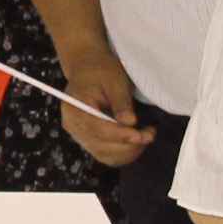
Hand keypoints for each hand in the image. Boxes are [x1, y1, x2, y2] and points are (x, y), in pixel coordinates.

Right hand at [55, 52, 152, 172]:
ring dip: (128, 151)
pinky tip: (135, 143)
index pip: (97, 128)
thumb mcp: (114, 80)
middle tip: (150, 134)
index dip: (121, 135)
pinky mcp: (87, 140)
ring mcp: (78, 134)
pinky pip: (105, 155)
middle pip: (101, 145)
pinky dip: (122, 153)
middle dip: (129, 145)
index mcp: (75, 107)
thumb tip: (130, 122)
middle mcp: (72, 125)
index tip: (141, 135)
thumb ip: (121, 102)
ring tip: (145, 136)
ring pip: (104, 154)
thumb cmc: (100, 70)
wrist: (87, 68)